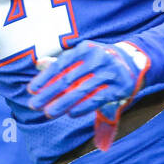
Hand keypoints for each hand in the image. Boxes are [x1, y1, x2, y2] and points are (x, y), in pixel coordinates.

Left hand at [28, 40, 149, 150]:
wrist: (131, 62)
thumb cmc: (98, 61)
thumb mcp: (81, 56)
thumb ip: (61, 62)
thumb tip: (38, 63)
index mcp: (84, 49)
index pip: (60, 64)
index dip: (44, 78)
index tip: (32, 90)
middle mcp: (96, 58)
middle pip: (68, 79)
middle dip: (49, 94)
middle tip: (34, 105)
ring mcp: (108, 73)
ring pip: (81, 91)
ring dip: (62, 103)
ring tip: (48, 113)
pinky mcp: (118, 87)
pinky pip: (97, 99)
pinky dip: (83, 107)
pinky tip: (70, 114)